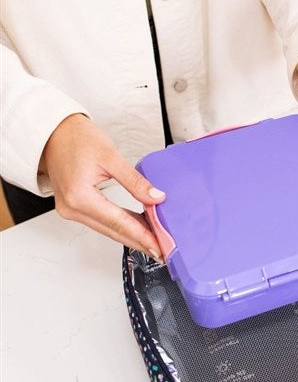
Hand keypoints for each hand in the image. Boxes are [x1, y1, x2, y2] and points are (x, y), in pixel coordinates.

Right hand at [40, 114, 165, 260]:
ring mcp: (71, 210)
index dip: (142, 236)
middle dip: (139, 242)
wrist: (52, 131)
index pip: (119, 222)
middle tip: (162, 251)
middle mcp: (72, 208)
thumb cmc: (75, 138)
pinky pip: (101, 221)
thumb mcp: (111, 156)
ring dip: (131, 235)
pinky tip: (138, 228)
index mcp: (79, 196)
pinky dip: (120, 225)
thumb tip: (156, 198)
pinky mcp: (74, 207)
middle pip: (113, 231)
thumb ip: (135, 181)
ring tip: (154, 241)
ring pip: (108, 229)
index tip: (159, 246)